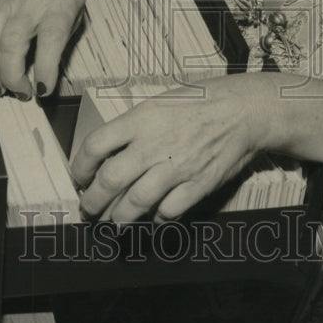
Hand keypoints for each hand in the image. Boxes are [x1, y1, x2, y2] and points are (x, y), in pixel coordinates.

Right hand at [0, 0, 85, 97]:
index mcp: (57, 8)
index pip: (50, 41)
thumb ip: (62, 39)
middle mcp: (28, 6)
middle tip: (21, 93)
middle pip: (12, 43)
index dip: (45, 69)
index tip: (42, 89)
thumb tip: (45, 73)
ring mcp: (4, 4)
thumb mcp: (76, 9)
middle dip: (12, 75)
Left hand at [71, 74, 274, 222]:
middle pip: (109, 181)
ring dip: (119, 217)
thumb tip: (108, 151)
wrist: (243, 111)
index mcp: (140, 119)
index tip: (79, 177)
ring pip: (134, 203)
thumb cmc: (201, 101)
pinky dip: (156, 218)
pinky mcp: (197, 185)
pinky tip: (153, 216)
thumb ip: (133, 126)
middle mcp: (153, 144)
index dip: (80, 167)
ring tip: (114, 221)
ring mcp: (175, 167)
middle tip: (89, 209)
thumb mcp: (158, 102)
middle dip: (92, 202)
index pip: (95, 146)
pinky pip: (168, 211)